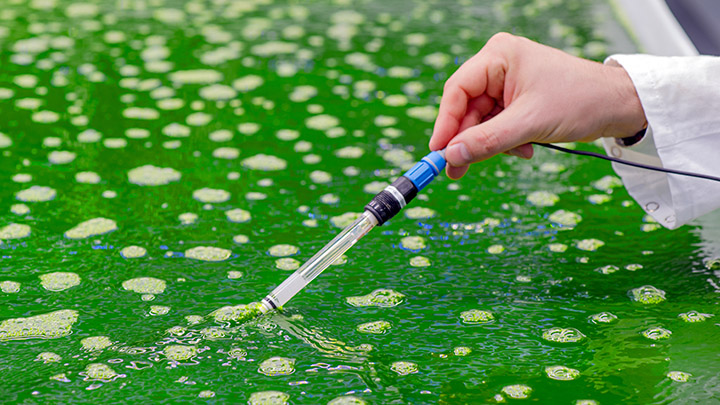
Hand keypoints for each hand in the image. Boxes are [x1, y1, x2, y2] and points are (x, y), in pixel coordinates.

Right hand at [429, 33, 647, 178]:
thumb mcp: (529, 124)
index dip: (445, 123)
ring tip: (517, 152)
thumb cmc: (581, 101)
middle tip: (458, 170)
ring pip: (481, 120)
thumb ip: (486, 141)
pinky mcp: (517, 99)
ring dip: (493, 143)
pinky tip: (525, 148)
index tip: (439, 152)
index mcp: (499, 56)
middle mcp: (499, 65)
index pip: (457, 90)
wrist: (618, 106)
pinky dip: (505, 141)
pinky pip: (496, 124)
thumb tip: (450, 156)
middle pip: (466, 108)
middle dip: (469, 140)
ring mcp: (507, 83)